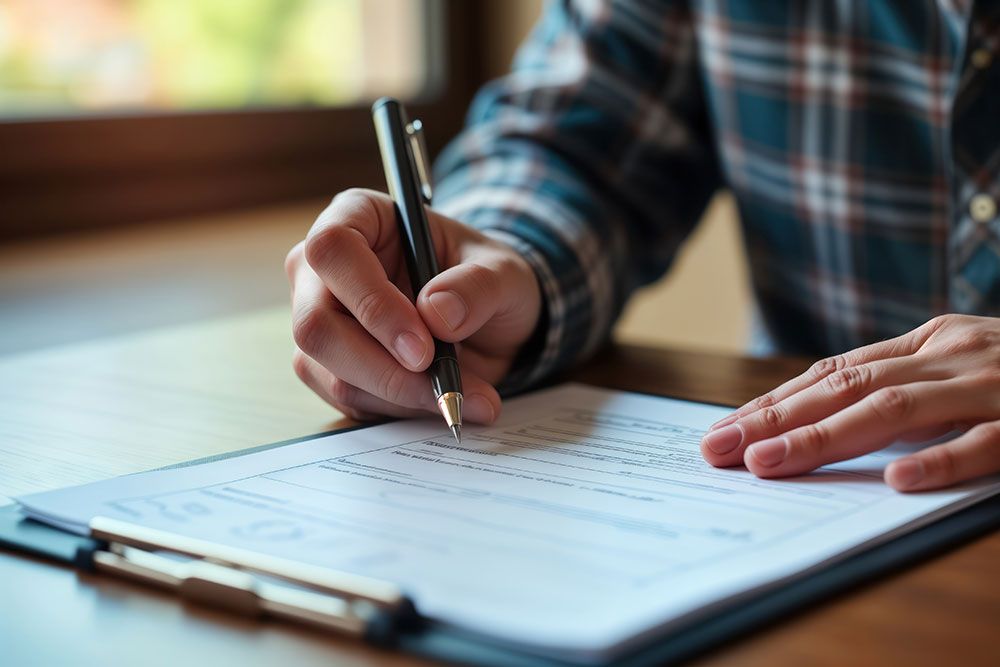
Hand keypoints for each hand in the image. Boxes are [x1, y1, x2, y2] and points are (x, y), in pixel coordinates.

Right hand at [285, 189, 541, 422]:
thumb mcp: (504, 273)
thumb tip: (437, 313)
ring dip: (399, 394)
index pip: (333, 250)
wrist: (490, 323)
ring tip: (462, 396)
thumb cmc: (485, 280)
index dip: (371, 301)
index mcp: (358, 217)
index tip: (422, 346)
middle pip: (316, 323)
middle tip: (442, 384)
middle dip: (381, 365)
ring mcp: (321, 321)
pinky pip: (348, 400)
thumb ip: (478, 287)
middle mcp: (323, 269)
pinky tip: (441, 400)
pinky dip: (398, 409)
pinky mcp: (329, 368)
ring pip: (330, 371)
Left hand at [700, 315, 999, 490]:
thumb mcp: (959, 366)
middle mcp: (952, 353)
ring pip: (896, 408)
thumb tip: (821, 420)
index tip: (724, 430)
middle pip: (846, 387)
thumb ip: (902, 385)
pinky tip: (898, 482)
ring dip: (826, 437)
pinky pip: (988, 442)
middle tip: (717, 450)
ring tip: (769, 463)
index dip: (774, 401)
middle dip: (775, 419)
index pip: (833, 373)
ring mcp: (996, 383)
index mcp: (930, 342)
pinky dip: (942, 460)